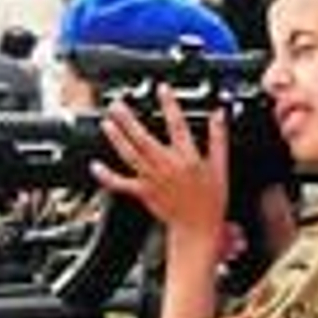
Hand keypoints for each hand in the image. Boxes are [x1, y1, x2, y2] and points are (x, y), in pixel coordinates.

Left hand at [91, 84, 228, 243]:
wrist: (197, 228)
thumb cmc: (211, 200)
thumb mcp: (221, 167)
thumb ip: (219, 138)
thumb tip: (219, 115)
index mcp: (187, 157)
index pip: (178, 125)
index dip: (169, 104)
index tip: (161, 89)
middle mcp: (166, 166)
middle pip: (143, 138)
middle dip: (128, 119)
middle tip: (117, 104)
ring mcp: (151, 179)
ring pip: (130, 155)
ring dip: (116, 138)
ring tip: (106, 123)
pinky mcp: (142, 192)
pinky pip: (121, 183)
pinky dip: (106, 175)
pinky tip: (95, 165)